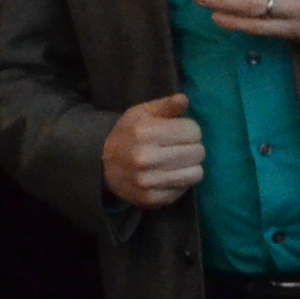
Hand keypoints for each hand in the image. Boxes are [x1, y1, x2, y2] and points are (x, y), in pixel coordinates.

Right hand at [103, 94, 205, 210]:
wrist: (100, 164)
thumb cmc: (128, 134)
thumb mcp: (142, 113)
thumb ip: (166, 106)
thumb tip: (184, 99)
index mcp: (144, 133)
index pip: (193, 131)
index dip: (189, 129)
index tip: (178, 131)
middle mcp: (145, 158)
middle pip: (198, 153)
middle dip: (192, 147)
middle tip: (178, 147)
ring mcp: (148, 181)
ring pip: (196, 173)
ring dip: (189, 166)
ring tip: (176, 162)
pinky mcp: (151, 199)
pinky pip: (184, 189)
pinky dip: (179, 182)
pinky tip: (167, 175)